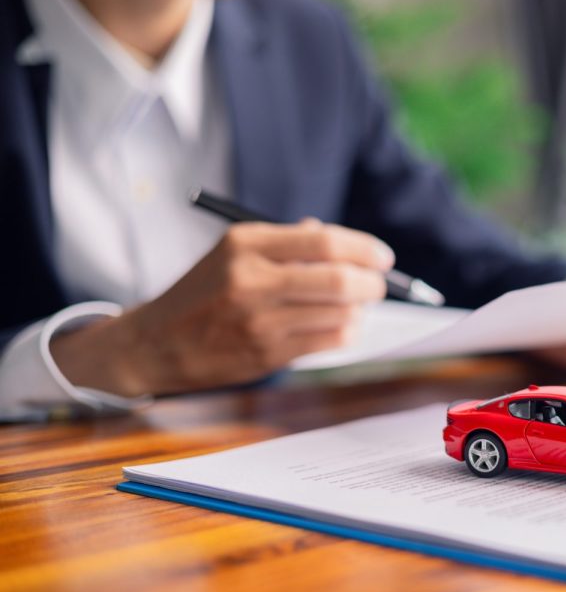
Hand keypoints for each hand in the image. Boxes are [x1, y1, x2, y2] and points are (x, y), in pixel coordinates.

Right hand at [50, 219, 393, 395]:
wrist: (156, 343)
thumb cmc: (205, 293)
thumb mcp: (234, 253)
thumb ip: (286, 242)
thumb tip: (336, 239)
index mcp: (245, 243)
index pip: (324, 240)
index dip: (364, 249)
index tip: (383, 258)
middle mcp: (250, 278)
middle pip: (337, 278)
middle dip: (372, 283)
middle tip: (379, 285)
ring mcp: (258, 319)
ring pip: (339, 312)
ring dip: (359, 310)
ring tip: (357, 307)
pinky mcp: (265, 353)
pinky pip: (329, 341)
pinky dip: (347, 332)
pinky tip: (343, 327)